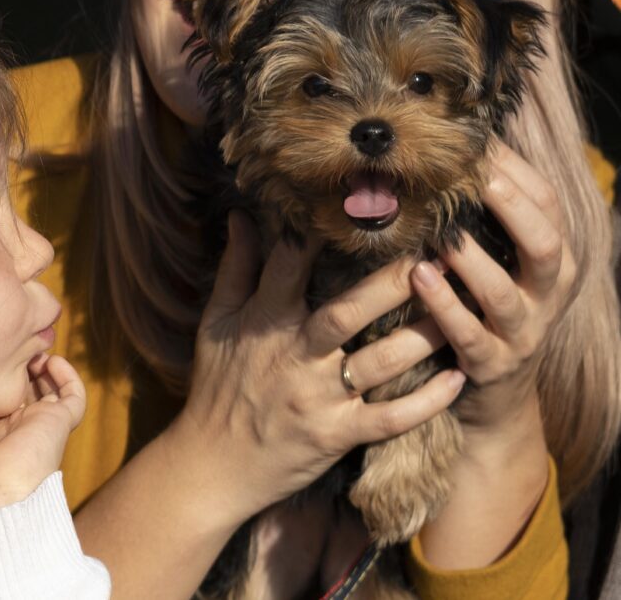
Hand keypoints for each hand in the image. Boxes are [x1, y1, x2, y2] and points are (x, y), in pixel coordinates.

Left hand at [0, 354, 85, 517]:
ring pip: (49, 391)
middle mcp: (17, 430)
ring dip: (42, 368)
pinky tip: (51, 361)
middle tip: (8, 349)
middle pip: (23, 392)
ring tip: (30, 350)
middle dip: (17, 370)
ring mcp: (39, 425)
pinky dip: (67, 376)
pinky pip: (74, 396)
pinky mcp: (58, 422)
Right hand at [170, 210, 465, 521]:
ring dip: (424, 335)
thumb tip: (244, 216)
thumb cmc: (216, 387)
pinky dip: (426, 402)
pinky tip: (457, 378)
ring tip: (463, 306)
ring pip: (381, 363)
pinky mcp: (336, 436)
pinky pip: (390, 418)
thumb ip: (235, 268)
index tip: (358, 208)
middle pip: (348, 312)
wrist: (211, 466)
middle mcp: (295, 356)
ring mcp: (319, 398)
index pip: (289, 267)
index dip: (320, 234)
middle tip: (434, 253)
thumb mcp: (217, 323)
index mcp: (264, 322)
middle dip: (392, 282)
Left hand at [409, 141, 575, 433]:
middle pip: (545, 246)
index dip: (517, 172)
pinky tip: (418, 278)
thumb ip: (490, 218)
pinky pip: (468, 335)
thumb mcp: (501, 262)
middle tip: (475, 179)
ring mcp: (522, 333)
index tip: (479, 144)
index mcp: (554, 261)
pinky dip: (443, 306)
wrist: (497, 394)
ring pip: (503, 294)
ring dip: (470, 261)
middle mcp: (548, 295)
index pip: (548, 206)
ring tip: (438, 235)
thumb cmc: (487, 309)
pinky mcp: (492, 365)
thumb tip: (462, 152)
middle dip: (512, 209)